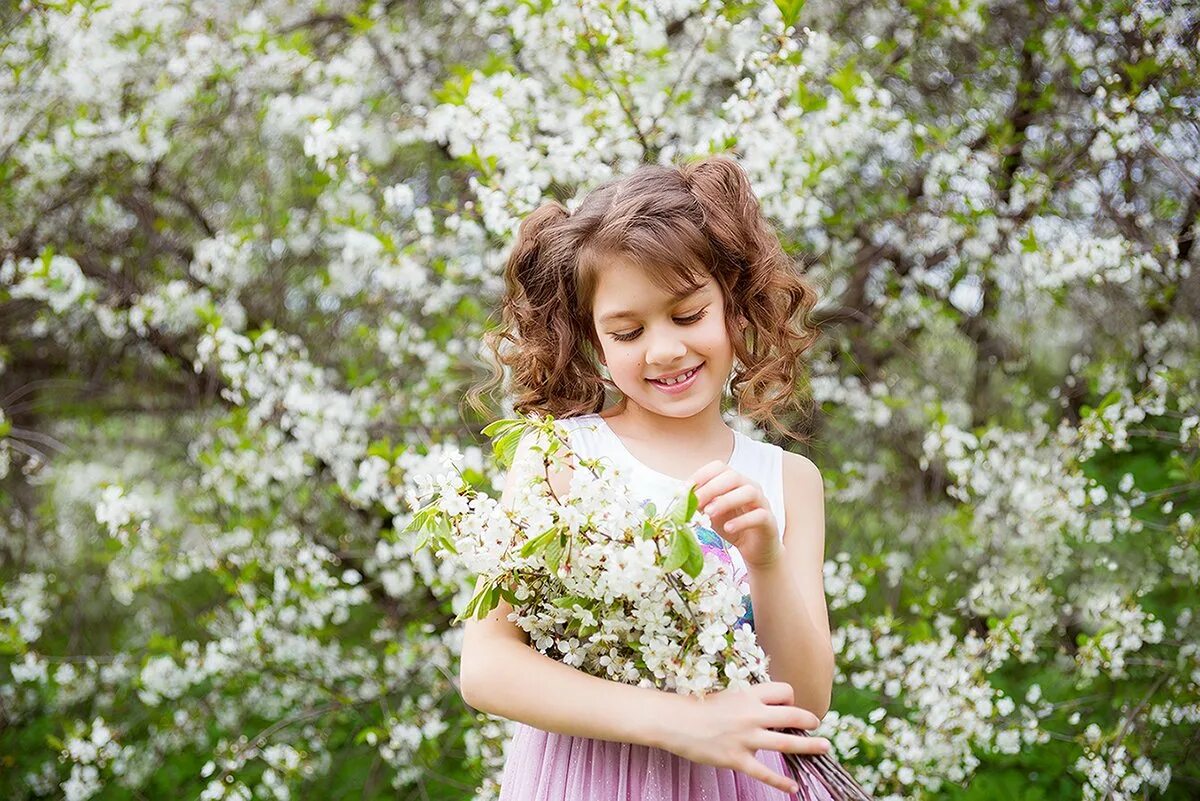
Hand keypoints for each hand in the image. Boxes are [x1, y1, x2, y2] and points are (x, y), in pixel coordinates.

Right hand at [659, 681, 829, 793]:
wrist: (674, 721)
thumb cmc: (698, 706)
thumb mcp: (727, 695)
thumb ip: (748, 701)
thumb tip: (768, 709)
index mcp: (748, 695)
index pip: (784, 692)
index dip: (791, 699)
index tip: (788, 707)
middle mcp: (751, 715)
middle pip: (793, 716)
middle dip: (810, 721)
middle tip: (816, 725)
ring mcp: (745, 738)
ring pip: (786, 744)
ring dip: (809, 746)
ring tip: (824, 747)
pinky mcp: (736, 758)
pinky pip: (765, 773)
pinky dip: (782, 782)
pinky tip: (793, 787)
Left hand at [688, 460, 783, 568]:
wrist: (755, 550)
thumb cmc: (732, 526)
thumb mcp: (712, 514)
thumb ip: (700, 504)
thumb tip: (682, 498)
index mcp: (734, 481)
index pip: (719, 467)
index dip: (701, 475)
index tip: (685, 489)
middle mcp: (750, 486)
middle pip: (732, 477)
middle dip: (711, 488)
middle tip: (695, 502)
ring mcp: (762, 502)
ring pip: (748, 492)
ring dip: (726, 501)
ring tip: (709, 514)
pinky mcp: (769, 521)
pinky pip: (759, 515)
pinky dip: (742, 521)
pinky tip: (728, 529)